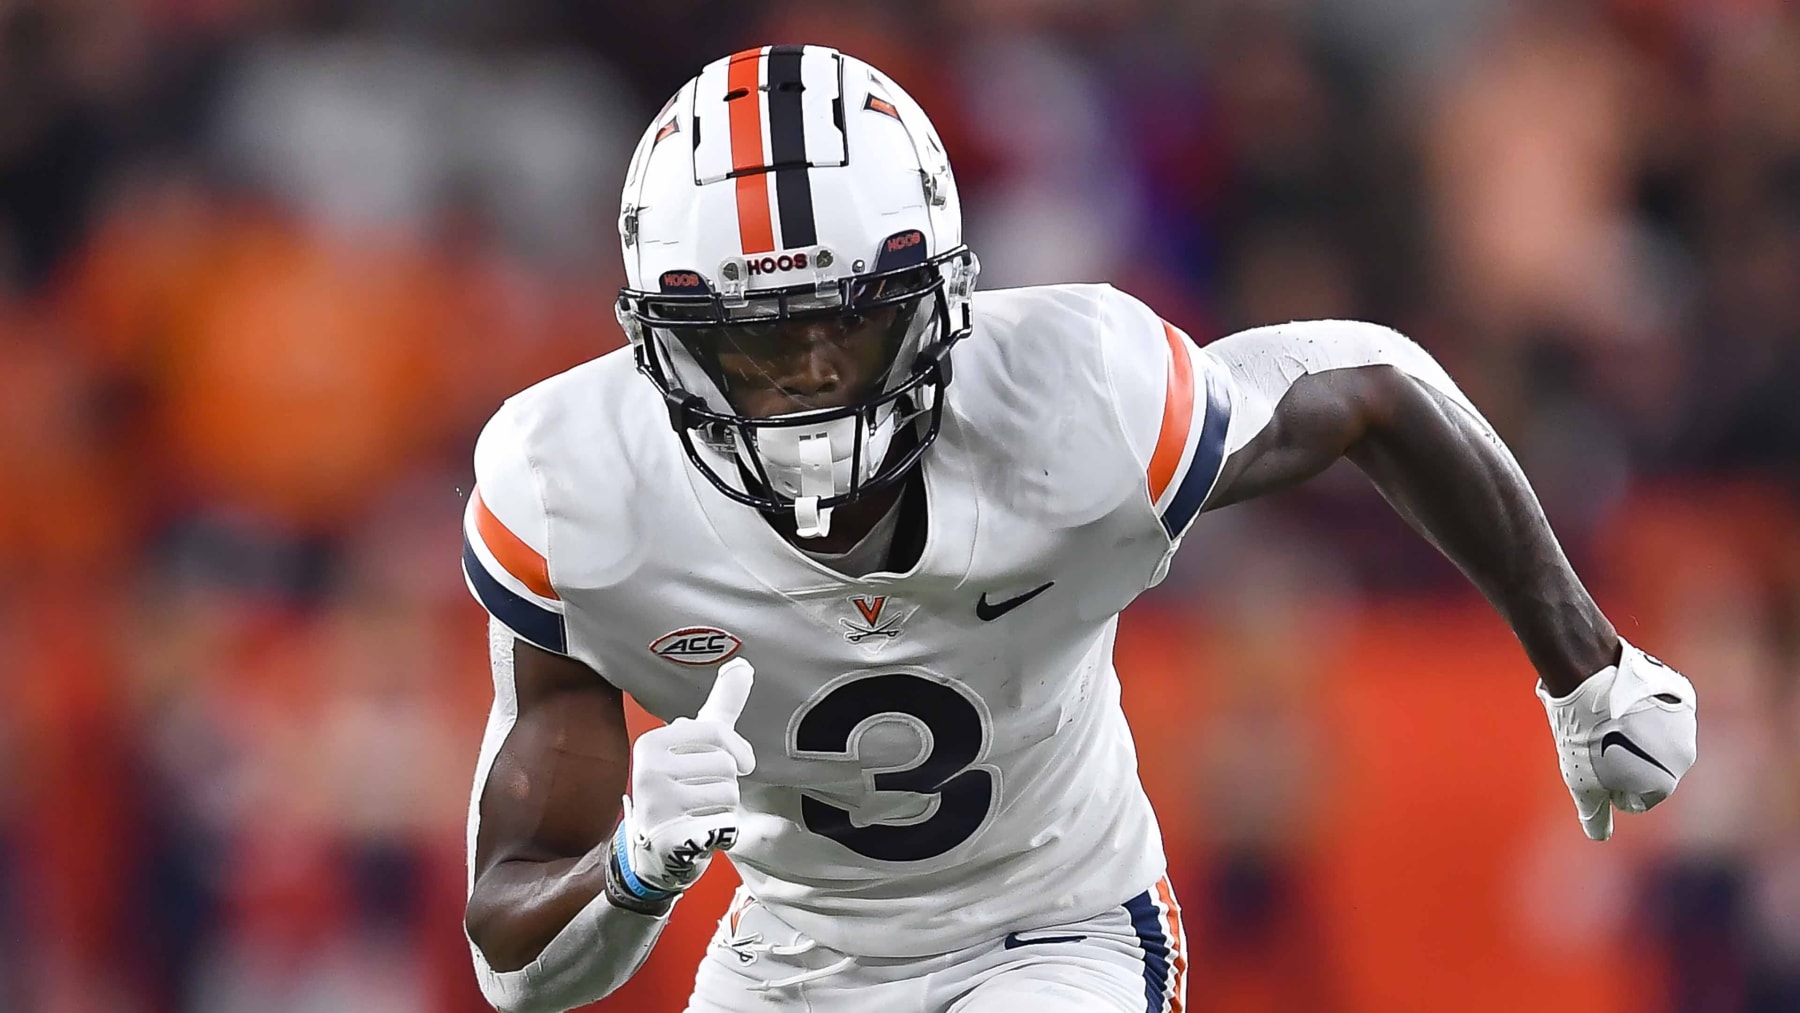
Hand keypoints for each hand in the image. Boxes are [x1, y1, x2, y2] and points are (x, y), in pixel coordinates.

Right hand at [617, 658, 755, 893]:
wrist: (656, 851)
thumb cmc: (683, 788)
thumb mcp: (698, 743)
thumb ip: (721, 705)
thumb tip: (742, 664)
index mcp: (652, 743)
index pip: (717, 733)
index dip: (736, 751)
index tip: (734, 763)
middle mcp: (648, 771)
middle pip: (726, 768)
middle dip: (727, 785)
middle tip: (702, 796)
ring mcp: (657, 807)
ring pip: (728, 796)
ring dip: (725, 808)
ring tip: (700, 813)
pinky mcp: (672, 840)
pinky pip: (725, 826)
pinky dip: (724, 832)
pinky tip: (701, 833)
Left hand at [1538, 639, 1696, 840]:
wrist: (1590, 675)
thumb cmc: (1583, 734)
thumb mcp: (1581, 783)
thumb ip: (1595, 814)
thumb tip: (1599, 836)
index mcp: (1664, 782)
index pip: (1634, 797)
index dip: (1605, 782)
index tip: (1592, 760)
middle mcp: (1684, 756)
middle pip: (1646, 767)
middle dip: (1621, 758)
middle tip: (1596, 737)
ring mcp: (1685, 723)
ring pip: (1653, 737)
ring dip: (1632, 732)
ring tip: (1605, 716)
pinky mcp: (1681, 694)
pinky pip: (1658, 709)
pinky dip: (1641, 707)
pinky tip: (1619, 697)